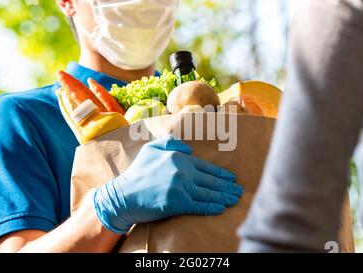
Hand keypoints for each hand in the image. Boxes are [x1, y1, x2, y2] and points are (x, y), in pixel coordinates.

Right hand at [93, 135, 243, 233]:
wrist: (123, 195)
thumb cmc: (137, 172)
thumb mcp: (151, 149)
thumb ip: (170, 143)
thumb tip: (189, 150)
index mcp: (179, 158)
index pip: (205, 167)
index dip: (221, 173)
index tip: (232, 178)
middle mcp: (183, 171)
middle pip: (211, 181)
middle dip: (227, 186)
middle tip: (239, 191)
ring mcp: (181, 188)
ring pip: (208, 193)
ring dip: (224, 197)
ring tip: (234, 200)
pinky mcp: (178, 203)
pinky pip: (199, 206)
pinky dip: (211, 207)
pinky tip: (221, 208)